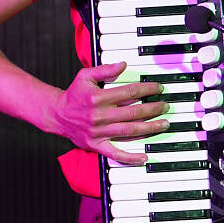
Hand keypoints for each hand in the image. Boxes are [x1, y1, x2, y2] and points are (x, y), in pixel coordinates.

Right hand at [47, 61, 168, 164]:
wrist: (58, 115)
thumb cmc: (74, 95)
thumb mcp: (85, 76)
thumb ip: (104, 70)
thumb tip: (123, 65)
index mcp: (98, 98)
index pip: (129, 92)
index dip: (147, 89)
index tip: (157, 88)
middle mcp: (99, 116)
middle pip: (133, 112)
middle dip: (153, 109)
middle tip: (165, 106)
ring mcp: (99, 132)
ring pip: (129, 131)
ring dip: (150, 128)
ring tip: (164, 124)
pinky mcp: (96, 145)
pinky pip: (115, 154)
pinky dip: (130, 157)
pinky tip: (144, 157)